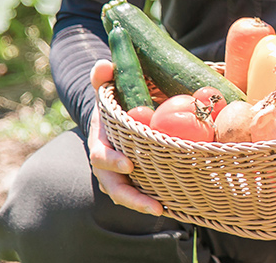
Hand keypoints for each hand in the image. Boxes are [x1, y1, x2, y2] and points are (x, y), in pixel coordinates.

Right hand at [88, 60, 163, 216]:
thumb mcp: (106, 84)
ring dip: (143, 204)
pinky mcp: (135, 178)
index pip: (100, 155)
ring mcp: (120, 173)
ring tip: (164, 210)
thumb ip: (103, 74)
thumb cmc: (113, 97)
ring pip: (127, 194)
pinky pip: (142, 191)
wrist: (112, 113)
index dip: (111, 161)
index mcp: (100, 141)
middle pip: (114, 186)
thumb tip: (104, 65)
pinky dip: (155, 198)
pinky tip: (176, 205)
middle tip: (154, 206)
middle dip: (132, 198)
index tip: (128, 164)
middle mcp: (108, 162)